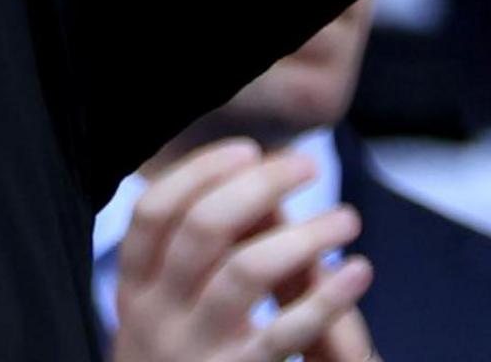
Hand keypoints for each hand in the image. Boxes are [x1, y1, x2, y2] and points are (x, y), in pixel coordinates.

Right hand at [112, 141, 381, 361]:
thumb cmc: (182, 357)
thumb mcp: (164, 308)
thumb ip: (193, 252)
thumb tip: (253, 177)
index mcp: (134, 288)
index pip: (153, 210)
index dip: (200, 171)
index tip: (248, 149)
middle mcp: (157, 315)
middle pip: (203, 228)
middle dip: (261, 185)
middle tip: (309, 167)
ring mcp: (196, 348)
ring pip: (246, 270)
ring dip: (305, 235)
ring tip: (347, 220)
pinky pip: (285, 331)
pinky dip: (327, 297)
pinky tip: (357, 273)